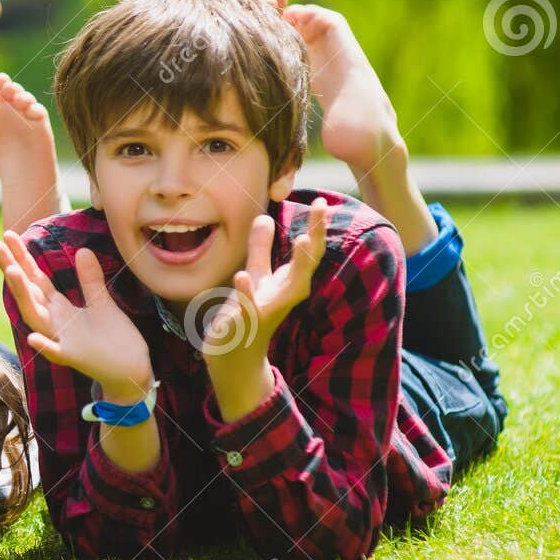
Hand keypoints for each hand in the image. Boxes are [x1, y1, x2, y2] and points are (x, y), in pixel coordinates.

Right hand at [0, 231, 151, 398]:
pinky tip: (33, 337)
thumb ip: (89, 279)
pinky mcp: (74, 357)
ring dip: (23, 296)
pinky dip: (44, 346)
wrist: (129, 370)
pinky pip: (56, 352)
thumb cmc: (114, 338)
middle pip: (27, 292)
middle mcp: (54, 322)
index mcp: (59, 307)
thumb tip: (82, 250)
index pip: (35, 278)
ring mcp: (61, 339)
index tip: (8, 235)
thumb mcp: (101, 302)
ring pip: (35, 317)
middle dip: (11, 268)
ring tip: (12, 272)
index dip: (22, 257)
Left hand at [200, 199, 328, 371]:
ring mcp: (266, 311)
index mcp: (288, 284)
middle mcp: (283, 297)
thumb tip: (265, 217)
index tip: (324, 201)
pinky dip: (246, 293)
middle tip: (322, 209)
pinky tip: (241, 275)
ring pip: (286, 290)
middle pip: (306, 266)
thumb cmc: (249, 315)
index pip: (307, 253)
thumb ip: (260, 249)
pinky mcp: (245, 324)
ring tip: (303, 238)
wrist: (236, 359)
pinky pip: (248, 308)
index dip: (316, 227)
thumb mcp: (256, 277)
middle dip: (315, 237)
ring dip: (298, 265)